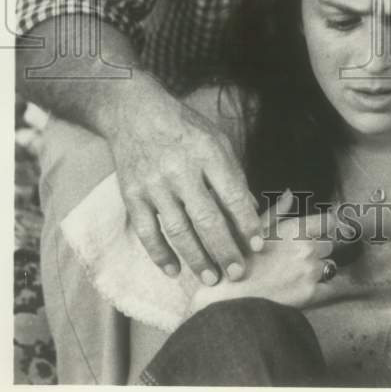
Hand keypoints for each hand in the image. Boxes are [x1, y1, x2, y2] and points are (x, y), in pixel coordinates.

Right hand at [105, 76, 261, 284]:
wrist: (135, 113)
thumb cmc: (184, 128)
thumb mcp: (217, 140)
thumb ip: (233, 174)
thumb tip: (251, 209)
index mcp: (208, 153)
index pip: (232, 195)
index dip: (247, 223)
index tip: (258, 245)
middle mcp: (181, 170)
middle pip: (206, 218)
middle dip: (224, 250)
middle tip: (238, 273)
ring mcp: (154, 184)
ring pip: (177, 230)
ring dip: (196, 258)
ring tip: (211, 278)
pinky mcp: (132, 195)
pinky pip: (147, 231)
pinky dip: (160, 254)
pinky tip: (174, 270)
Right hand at [189, 190, 337, 313]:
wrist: (228, 297)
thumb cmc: (238, 260)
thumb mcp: (255, 230)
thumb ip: (277, 211)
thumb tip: (289, 193)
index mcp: (295, 229)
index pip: (330, 221)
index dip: (329, 225)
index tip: (326, 229)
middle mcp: (307, 248)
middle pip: (330, 244)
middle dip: (321, 249)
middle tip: (306, 257)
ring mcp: (310, 271)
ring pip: (331, 266)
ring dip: (323, 268)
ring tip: (305, 274)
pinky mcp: (311, 295)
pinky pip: (334, 289)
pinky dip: (334, 288)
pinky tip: (330, 289)